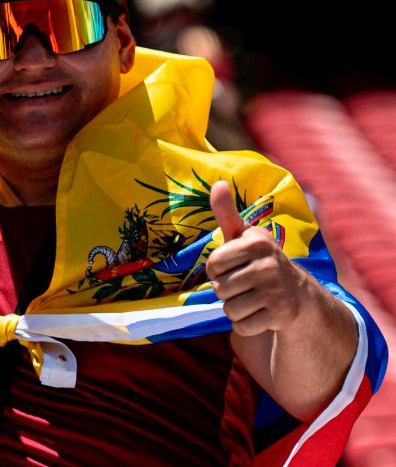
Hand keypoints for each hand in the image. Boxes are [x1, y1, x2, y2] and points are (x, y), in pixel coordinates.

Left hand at [206, 180, 308, 335]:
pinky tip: (260, 312)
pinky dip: (245, 324)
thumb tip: (218, 183)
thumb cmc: (258, 260)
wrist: (297, 293)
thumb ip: (226, 213)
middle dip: (226, 290)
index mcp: (256, 242)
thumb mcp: (244, 236)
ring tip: (252, 297)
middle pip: (220, 288)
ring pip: (229, 309)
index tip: (234, 266)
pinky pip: (241, 326)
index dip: (217, 270)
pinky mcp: (280, 315)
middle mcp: (269, 265)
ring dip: (234, 308)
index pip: (213, 264)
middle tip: (245, 284)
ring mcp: (276, 291)